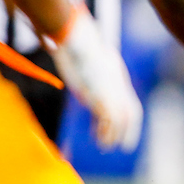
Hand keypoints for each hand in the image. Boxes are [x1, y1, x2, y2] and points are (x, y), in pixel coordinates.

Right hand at [47, 5, 142, 150]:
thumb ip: (78, 55)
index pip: (128, 98)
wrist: (76, 35)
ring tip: (106, 147)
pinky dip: (106, 133)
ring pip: (121, 119)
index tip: (123, 126)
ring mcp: (109, 90)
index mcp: (114, 72)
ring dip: (115, 136)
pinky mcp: (99, 96)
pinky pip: (109, 120)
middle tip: (125, 146)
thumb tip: (52, 43)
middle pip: (132, 111)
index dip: (128, 114)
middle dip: (130, 131)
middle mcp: (116, 83)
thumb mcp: (82, 49)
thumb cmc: (73, 38)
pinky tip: (101, 142)